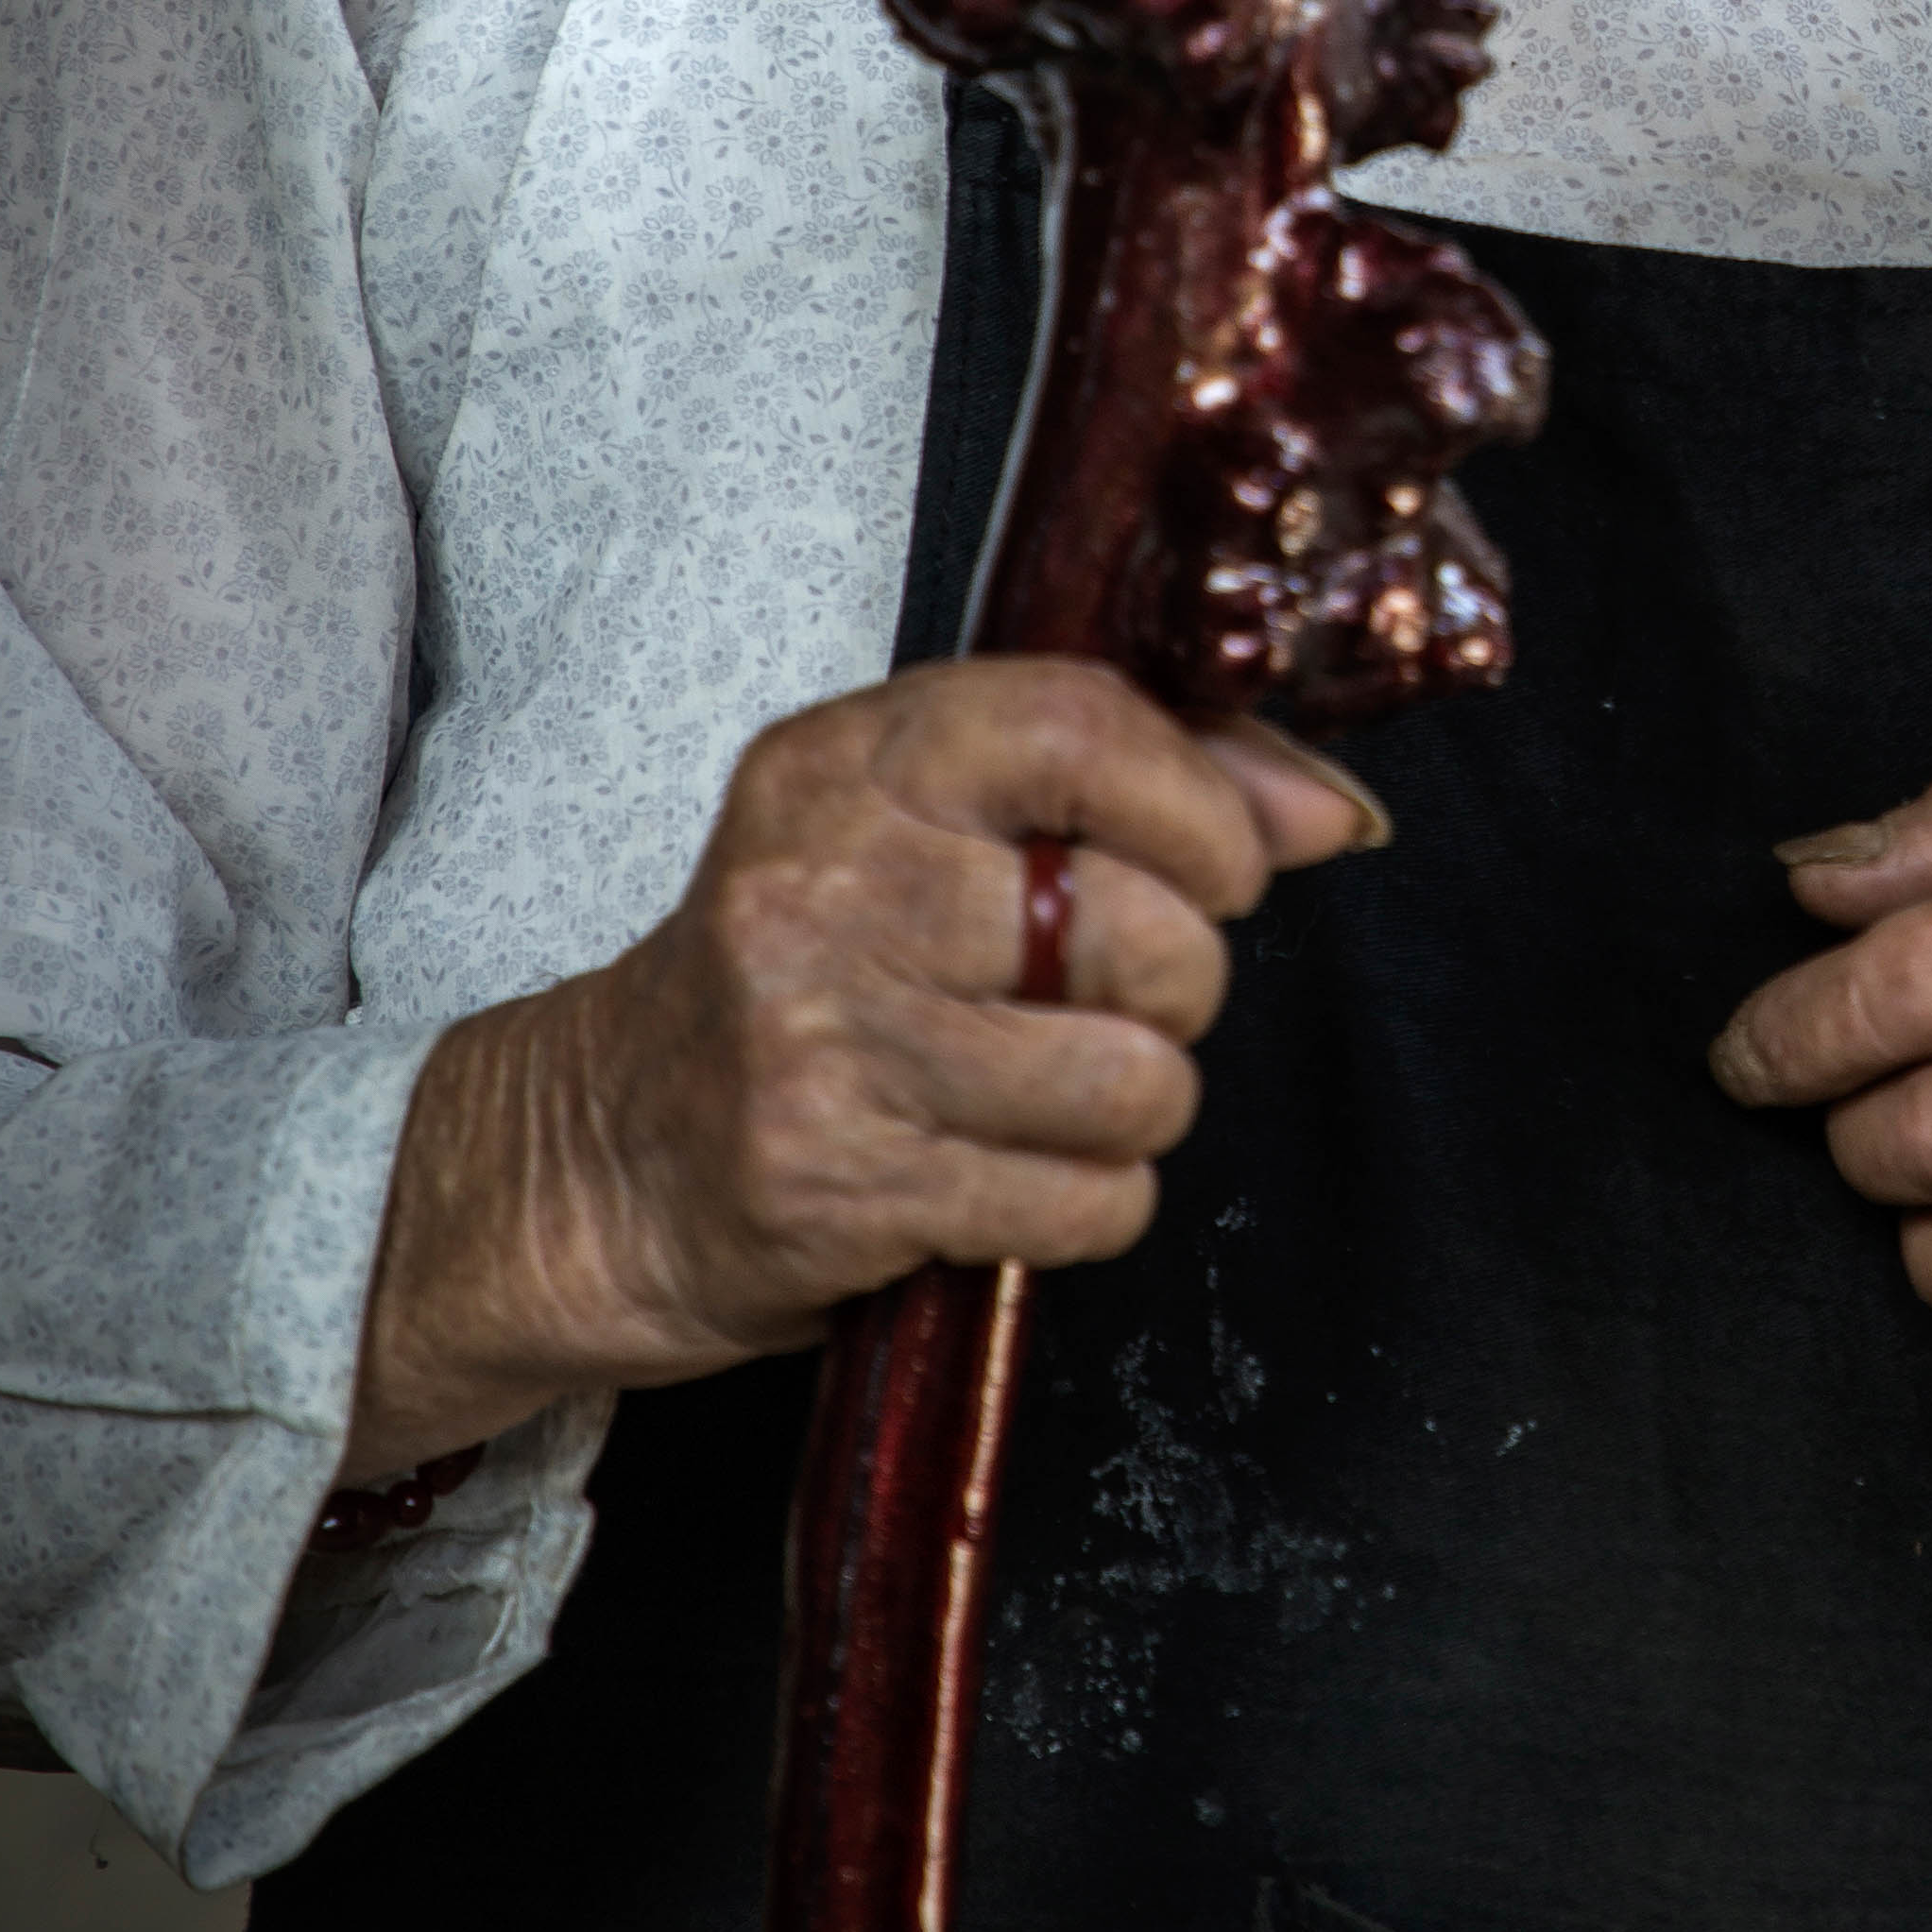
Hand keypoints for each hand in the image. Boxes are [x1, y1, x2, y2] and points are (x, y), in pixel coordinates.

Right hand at [340, 660, 1375, 1477]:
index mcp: (850, 762)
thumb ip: (1137, 784)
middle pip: (1139, 927)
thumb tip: (1330, 808)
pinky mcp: (837, 1186)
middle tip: (1114, 999)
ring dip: (1137, 1106)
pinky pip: (1080, 1201)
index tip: (1226, 863)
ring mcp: (823, 1040)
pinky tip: (1013, 1175)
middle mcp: (828, 884)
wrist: (601, 1154)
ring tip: (1060, 1093)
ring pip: (1132, 1079)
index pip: (1080, 727)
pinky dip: (1087, 1204)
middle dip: (1180, 984)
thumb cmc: (805, 973)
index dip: (1201, 807)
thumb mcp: (925, 830)